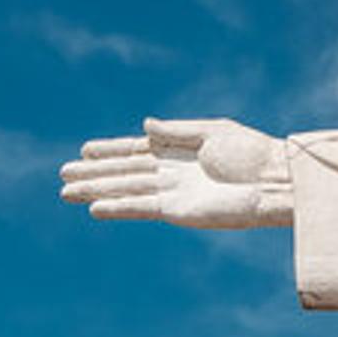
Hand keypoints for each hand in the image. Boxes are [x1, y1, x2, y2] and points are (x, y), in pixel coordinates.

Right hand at [58, 118, 292, 230]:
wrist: (276, 181)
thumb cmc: (252, 152)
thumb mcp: (213, 132)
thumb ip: (177, 131)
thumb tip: (145, 125)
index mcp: (179, 149)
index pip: (137, 149)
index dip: (110, 150)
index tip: (84, 151)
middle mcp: (172, 172)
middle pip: (124, 172)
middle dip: (94, 173)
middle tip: (62, 176)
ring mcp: (173, 193)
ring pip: (126, 190)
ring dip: (97, 190)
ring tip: (66, 193)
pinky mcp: (179, 211)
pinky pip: (142, 208)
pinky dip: (118, 207)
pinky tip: (95, 207)